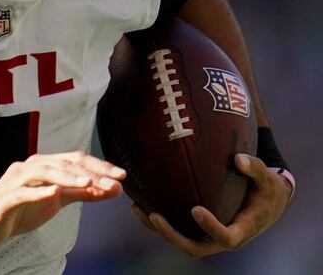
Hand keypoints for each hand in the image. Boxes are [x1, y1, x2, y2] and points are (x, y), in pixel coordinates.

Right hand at [0, 151, 124, 250]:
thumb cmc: (21, 210)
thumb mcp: (56, 201)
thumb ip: (82, 193)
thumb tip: (113, 188)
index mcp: (42, 166)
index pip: (73, 160)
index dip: (98, 165)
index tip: (121, 175)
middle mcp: (28, 168)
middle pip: (61, 163)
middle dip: (90, 171)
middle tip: (114, 180)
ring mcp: (15, 181)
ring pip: (43, 172)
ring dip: (67, 177)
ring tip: (88, 184)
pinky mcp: (4, 199)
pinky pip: (23, 193)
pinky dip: (39, 192)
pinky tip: (54, 193)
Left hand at [131, 153, 291, 256]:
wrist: (267, 200)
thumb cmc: (267, 189)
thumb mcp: (268, 179)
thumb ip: (255, 168)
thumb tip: (239, 159)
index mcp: (242, 229)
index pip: (226, 237)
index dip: (210, 227)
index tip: (195, 209)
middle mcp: (222, 238)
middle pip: (195, 248)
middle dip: (172, 236)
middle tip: (154, 216)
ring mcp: (208, 236)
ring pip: (180, 241)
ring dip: (158, 230)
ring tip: (138, 210)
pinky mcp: (198, 229)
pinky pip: (176, 230)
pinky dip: (157, 222)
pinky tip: (139, 204)